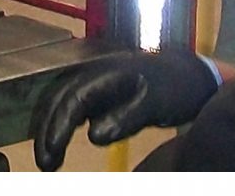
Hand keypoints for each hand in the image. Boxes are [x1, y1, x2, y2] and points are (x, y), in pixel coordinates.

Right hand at [31, 48, 220, 170]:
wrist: (190, 74)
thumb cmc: (176, 87)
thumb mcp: (156, 103)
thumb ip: (127, 116)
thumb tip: (93, 136)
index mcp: (107, 71)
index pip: (74, 97)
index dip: (59, 124)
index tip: (52, 150)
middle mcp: (95, 70)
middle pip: (60, 98)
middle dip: (47, 129)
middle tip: (44, 162)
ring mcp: (95, 78)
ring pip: (62, 100)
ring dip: (50, 127)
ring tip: (48, 158)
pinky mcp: (99, 88)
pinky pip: (72, 103)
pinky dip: (62, 122)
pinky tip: (59, 140)